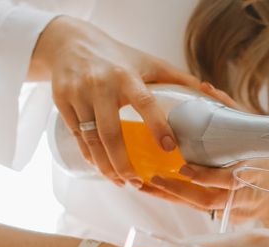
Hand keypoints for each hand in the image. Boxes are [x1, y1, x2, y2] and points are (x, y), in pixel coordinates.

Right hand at [32, 16, 199, 186]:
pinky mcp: (61, 102)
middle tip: (137, 182)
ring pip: (91, 139)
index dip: (158, 126)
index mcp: (125, 75)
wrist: (67, 41)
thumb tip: (207, 93)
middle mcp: (98, 84)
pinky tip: (102, 169)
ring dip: (106, 166)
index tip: (170, 148)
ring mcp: (77, 94)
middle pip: (110, 133)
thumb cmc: (116, 56)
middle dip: (123, 163)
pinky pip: (77, 137)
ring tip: (121, 182)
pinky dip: (90, 156)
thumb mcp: (146, 61)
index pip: (144, 103)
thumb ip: (175, 78)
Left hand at [147, 83, 247, 210]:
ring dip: (173, 198)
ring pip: (202, 208)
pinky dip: (181, 201)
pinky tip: (160, 193)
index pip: (228, 180)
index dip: (206, 177)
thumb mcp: (261, 132)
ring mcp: (238, 210)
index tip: (184, 168)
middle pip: (209, 200)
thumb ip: (233, 110)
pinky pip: (203, 210)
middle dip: (180, 192)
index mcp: (256, 174)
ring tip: (147, 187)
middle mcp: (245, 196)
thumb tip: (204, 87)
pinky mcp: (233, 217)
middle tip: (155, 179)